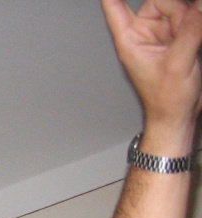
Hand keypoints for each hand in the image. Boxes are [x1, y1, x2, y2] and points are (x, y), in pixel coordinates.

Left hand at [102, 0, 201, 147]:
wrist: (179, 115)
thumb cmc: (166, 99)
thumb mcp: (178, 63)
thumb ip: (190, 31)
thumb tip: (197, 7)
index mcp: (131, 38)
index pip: (115, 5)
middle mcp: (146, 30)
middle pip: (164, 0)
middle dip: (180, 11)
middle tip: (183, 30)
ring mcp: (167, 30)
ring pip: (182, 7)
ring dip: (191, 17)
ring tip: (187, 48)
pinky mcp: (185, 33)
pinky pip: (193, 15)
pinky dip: (196, 19)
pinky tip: (194, 33)